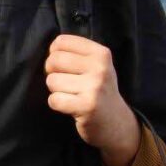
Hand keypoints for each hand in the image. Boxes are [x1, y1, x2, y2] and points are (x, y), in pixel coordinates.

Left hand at [44, 34, 139, 165]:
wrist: (116, 123)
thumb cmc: (99, 90)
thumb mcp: (97, 66)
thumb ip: (76, 54)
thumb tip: (50, 49)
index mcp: (101, 53)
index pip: (61, 42)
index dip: (54, 53)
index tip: (62, 65)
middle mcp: (99, 68)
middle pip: (54, 60)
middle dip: (52, 72)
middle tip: (64, 82)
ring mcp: (94, 87)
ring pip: (52, 81)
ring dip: (56, 90)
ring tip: (70, 95)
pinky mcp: (87, 107)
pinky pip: (54, 99)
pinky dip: (57, 104)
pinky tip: (69, 106)